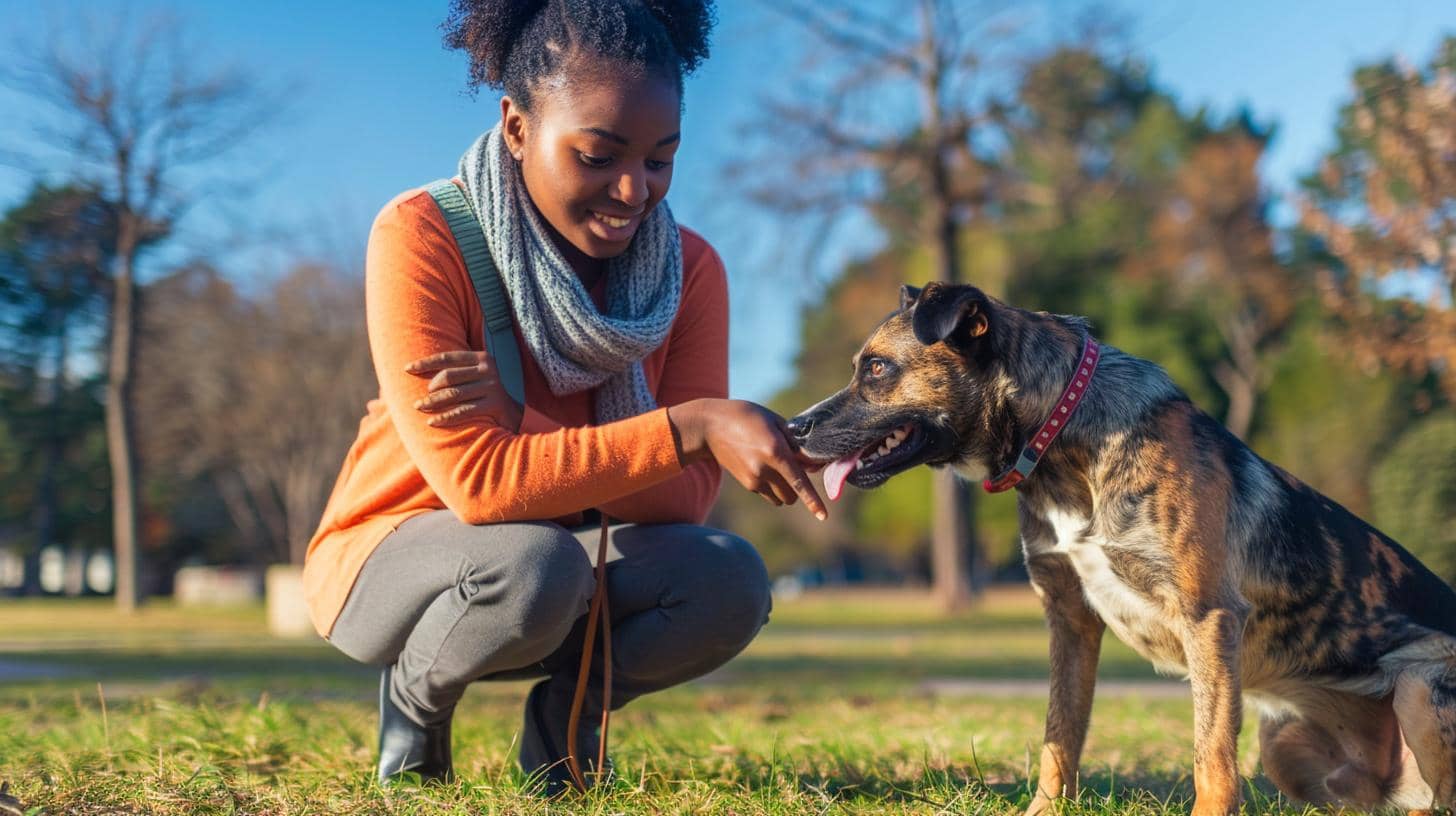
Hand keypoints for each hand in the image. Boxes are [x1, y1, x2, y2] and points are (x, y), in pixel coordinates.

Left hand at [404, 350, 522, 431]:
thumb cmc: (487, 394)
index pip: (448, 357)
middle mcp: (488, 370)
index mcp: (482, 358)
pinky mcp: (494, 405)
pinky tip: (432, 422)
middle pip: (449, 376)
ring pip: (453, 394)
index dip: (426, 363)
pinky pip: (463, 412)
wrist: (518, 414)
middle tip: (418, 400)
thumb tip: (422, 372)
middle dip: (430, 388)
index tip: (407, 369)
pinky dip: (445, 417)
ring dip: (433, 402)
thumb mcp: (477, 376)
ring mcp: (492, 387)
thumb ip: (457, 370)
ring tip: (419, 407)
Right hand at [668, 398, 827, 519]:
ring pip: (781, 498)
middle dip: (798, 489)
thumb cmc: (746, 416)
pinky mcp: (747, 484)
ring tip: (776, 467)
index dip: (813, 500)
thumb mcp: (774, 420)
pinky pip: (768, 494)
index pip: (799, 482)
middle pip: (793, 495)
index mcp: (776, 451)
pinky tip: (763, 466)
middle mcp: (765, 469)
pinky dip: (772, 486)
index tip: (823, 516)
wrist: (710, 427)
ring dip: (785, 489)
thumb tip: (811, 462)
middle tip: (794, 469)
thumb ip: (795, 442)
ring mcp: (754, 479)